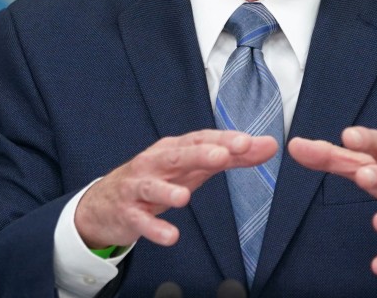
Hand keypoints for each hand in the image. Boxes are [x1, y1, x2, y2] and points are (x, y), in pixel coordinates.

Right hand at [74, 129, 277, 248]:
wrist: (106, 202)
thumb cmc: (158, 178)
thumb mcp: (195, 166)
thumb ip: (233, 157)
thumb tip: (269, 145)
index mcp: (175, 148)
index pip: (201, 139)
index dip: (223, 140)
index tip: (247, 142)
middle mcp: (156, 162)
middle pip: (178, 155)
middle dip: (199, 154)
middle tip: (222, 156)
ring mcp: (139, 186)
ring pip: (152, 186)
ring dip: (168, 191)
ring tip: (185, 198)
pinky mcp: (129, 213)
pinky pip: (141, 221)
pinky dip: (154, 228)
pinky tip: (171, 236)